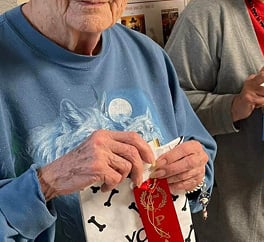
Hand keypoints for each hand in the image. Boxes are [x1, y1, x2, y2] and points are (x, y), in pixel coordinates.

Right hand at [37, 129, 153, 200]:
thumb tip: (138, 156)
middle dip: (139, 168)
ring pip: (126, 166)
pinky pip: (116, 178)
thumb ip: (114, 148)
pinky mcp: (97, 167)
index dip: (145, 148)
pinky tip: (104, 186)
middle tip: (138, 179)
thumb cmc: (77, 163)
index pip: (133, 136)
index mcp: (104, 134)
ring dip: (121, 178)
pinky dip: (112, 185)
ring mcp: (99, 153)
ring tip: (110, 181)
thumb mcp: (96, 148)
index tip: (150, 159)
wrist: (55, 175)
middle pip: (133, 152)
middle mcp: (102, 141)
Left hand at [150, 140, 207, 192]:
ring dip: (170, 179)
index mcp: (194, 146)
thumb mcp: (177, 148)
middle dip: (169, 169)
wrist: (195, 160)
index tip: (157, 163)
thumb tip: (155, 162)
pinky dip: (175, 186)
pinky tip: (167, 185)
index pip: (183, 150)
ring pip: (185, 176)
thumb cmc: (183, 153)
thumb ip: (168, 153)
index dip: (170, 157)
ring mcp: (200, 170)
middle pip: (186, 164)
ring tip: (160, 179)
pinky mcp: (198, 181)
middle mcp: (200, 158)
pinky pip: (186, 186)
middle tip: (157, 173)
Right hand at [231, 63, 263, 121]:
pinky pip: (262, 100)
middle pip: (263, 76)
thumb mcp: (256, 85)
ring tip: (259, 101)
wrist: (238, 107)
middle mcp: (250, 82)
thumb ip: (262, 75)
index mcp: (253, 78)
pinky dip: (262, 104)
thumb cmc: (249, 96)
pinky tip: (256, 105)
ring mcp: (248, 90)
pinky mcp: (248, 98)